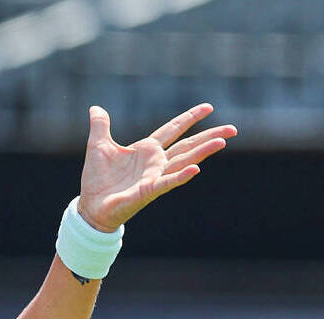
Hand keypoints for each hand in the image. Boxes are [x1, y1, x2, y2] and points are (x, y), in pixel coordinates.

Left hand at [77, 103, 235, 231]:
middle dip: (209, 136)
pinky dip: (181, 176)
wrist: (91, 205)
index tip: (209, 107)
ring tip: (222, 142)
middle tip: (233, 129)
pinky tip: (196, 169)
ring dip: (203, 152)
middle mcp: (156, 162)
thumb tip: (95, 108)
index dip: (189, 118)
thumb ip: (100, 126)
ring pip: (184, 161)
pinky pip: (168, 182)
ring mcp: (155, 176)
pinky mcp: (149, 190)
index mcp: (146, 149)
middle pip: (187, 145)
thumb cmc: (97, 178)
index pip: (172, 129)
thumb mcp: (97, 146)